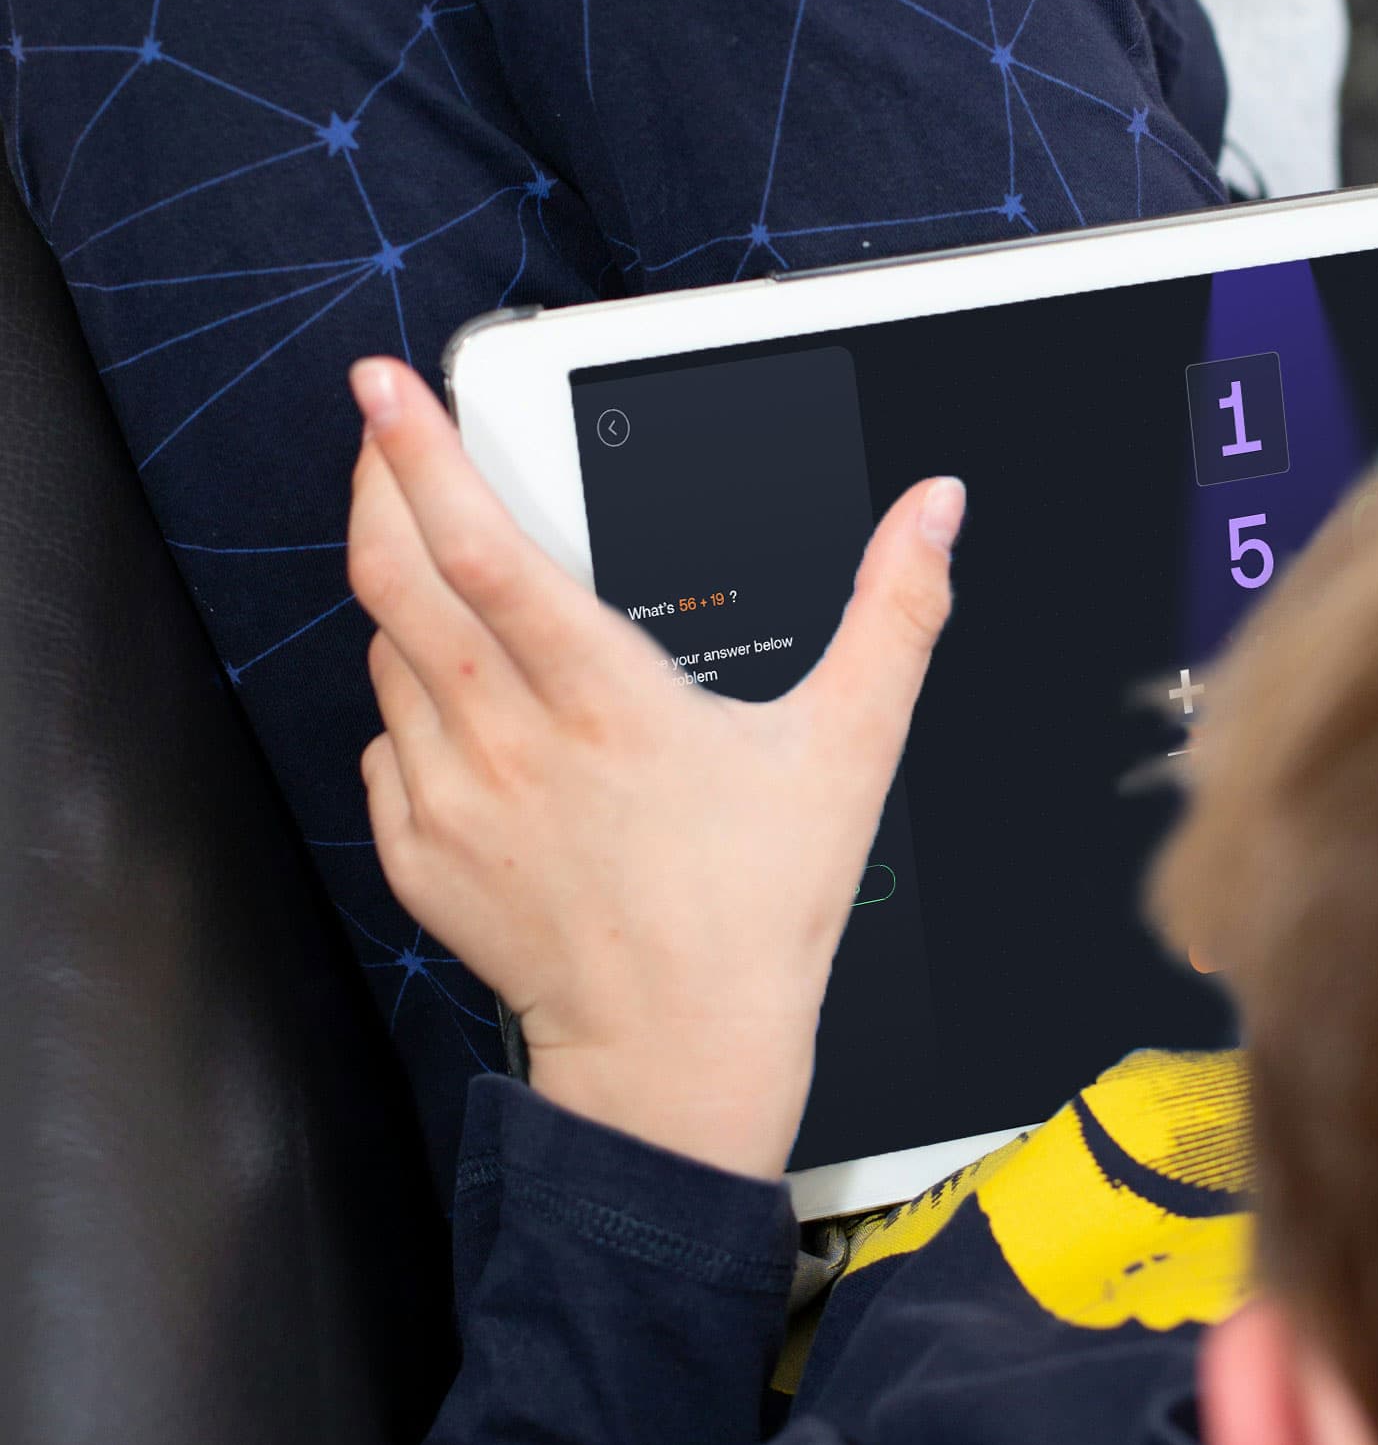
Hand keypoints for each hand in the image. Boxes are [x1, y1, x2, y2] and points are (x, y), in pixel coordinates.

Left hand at [345, 355, 963, 1177]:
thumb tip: (934, 511)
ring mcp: (451, 802)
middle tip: (382, 432)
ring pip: (387, 656)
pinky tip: (474, 716)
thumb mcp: (849, 751)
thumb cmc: (759, 912)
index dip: (421, 450)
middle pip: (394, 576)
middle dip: (375, 481)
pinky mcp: (419, 854)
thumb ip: (895, 614)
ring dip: (409, 602)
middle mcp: (507, 744)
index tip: (385, 384)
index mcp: (602, 701)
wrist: (678, 1060)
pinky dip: (412, 706)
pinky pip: (385, 743)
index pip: (482, 546)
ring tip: (464, 592)